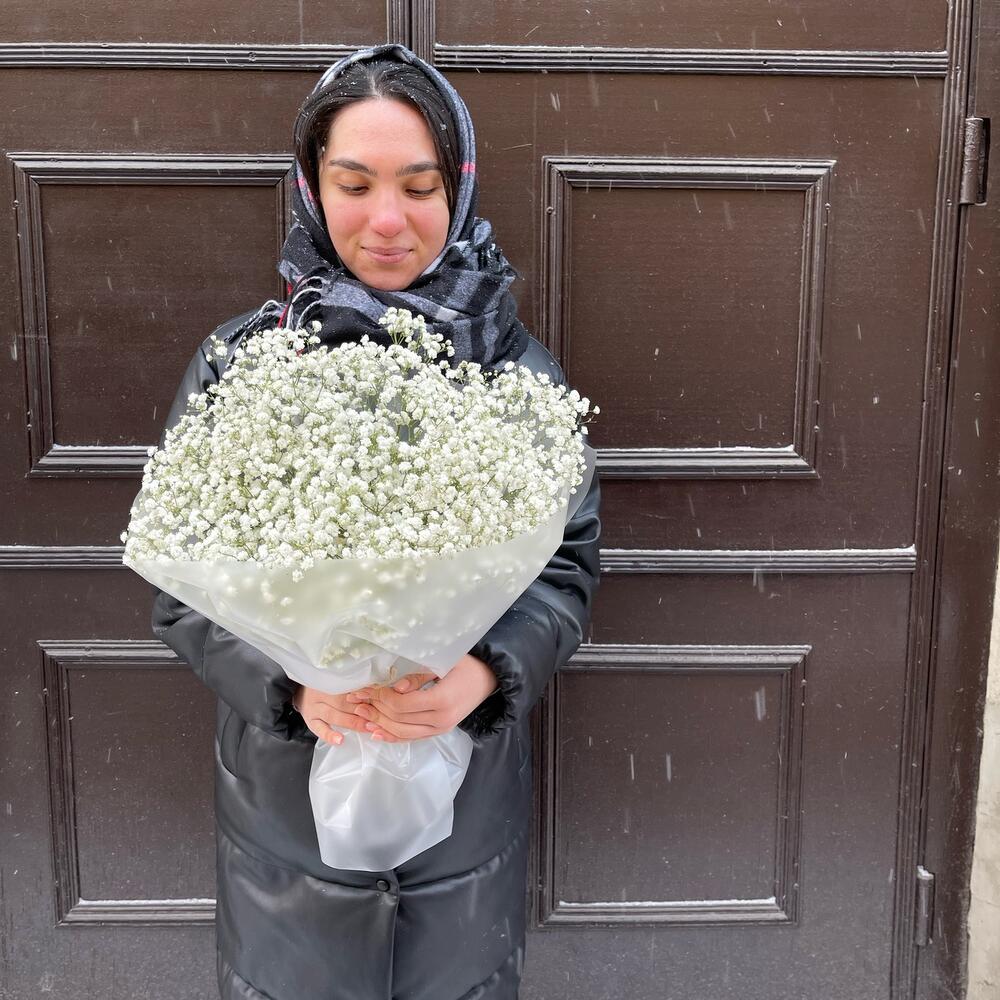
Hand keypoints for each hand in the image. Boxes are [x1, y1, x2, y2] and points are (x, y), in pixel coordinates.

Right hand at [291, 684, 373, 745]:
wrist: (299, 692)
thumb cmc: (325, 686)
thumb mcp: (336, 680)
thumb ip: (352, 684)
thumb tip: (376, 688)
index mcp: (329, 681)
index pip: (349, 687)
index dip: (364, 695)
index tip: (378, 701)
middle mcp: (320, 694)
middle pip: (342, 701)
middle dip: (361, 710)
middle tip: (376, 717)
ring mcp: (314, 708)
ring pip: (333, 715)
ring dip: (351, 722)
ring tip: (365, 728)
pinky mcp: (310, 721)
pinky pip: (319, 730)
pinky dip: (329, 735)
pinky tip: (340, 740)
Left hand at [344, 655, 499, 742]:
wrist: (488, 680)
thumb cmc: (466, 665)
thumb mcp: (444, 662)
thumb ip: (418, 676)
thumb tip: (395, 687)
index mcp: (443, 700)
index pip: (403, 704)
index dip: (382, 698)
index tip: (367, 688)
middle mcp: (442, 719)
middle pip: (399, 720)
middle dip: (375, 710)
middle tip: (356, 700)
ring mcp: (440, 729)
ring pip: (403, 733)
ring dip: (379, 724)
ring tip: (361, 714)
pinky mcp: (439, 732)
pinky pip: (412, 738)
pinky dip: (392, 737)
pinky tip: (376, 733)